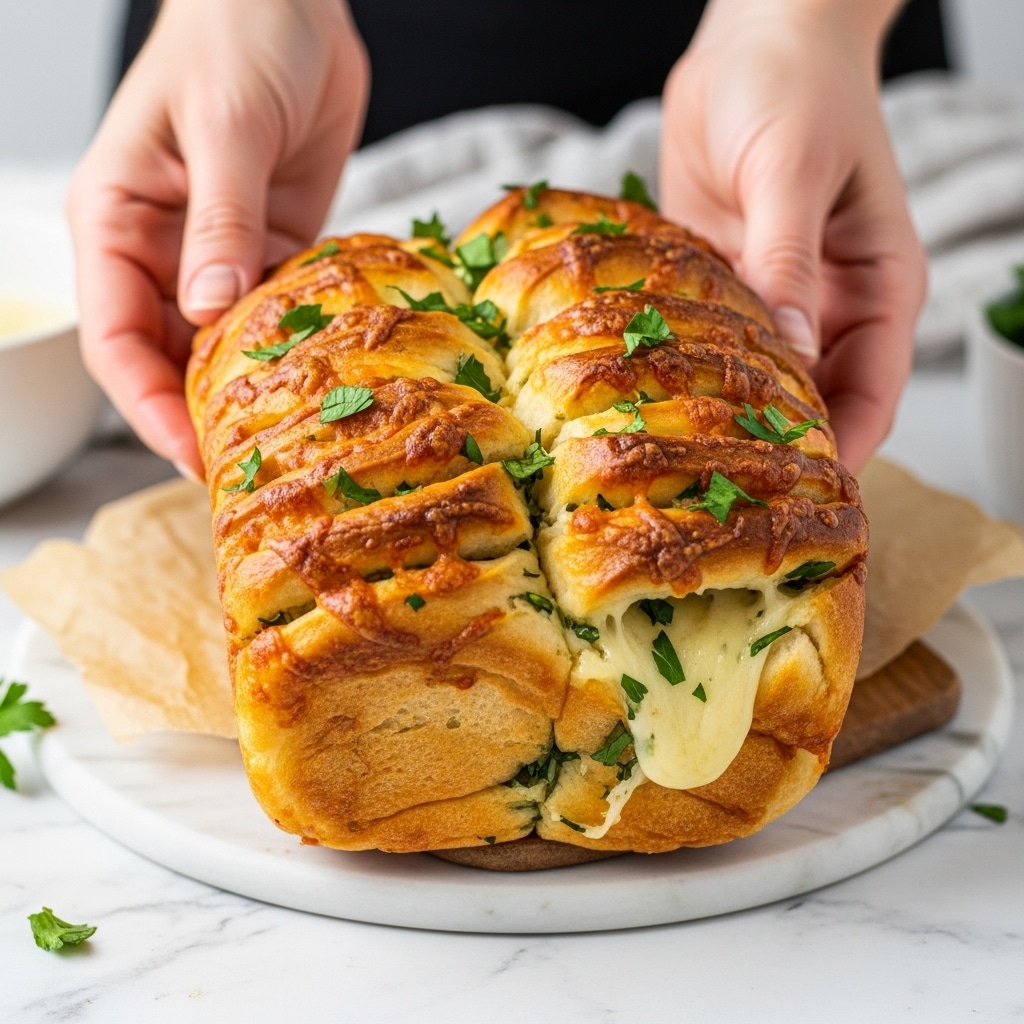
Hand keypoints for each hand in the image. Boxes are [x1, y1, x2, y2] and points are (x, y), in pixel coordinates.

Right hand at [66, 0, 368, 477]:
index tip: (191, 456)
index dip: (149, 407)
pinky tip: (323, 383)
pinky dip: (294, 351)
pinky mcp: (272, 249)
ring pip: (222, 348)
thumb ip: (221, 220)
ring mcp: (219, 254)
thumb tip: (209, 309)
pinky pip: (277, 317)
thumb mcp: (224, 125)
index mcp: (115, 222)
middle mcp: (161, 251)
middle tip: (248, 473)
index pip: (115, 340)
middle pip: (167, 359)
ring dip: (250, 394)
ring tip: (290, 444)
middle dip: (200, 417)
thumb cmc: (234, 32)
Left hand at [659, 0, 926, 471]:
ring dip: (726, 419)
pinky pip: (708, 343)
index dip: (845, 449)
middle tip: (726, 502)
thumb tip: (791, 347)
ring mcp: (770, 298)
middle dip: (778, 450)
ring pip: (756, 381)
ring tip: (679, 468)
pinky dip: (687, 373)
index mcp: (876, 287)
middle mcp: (825, 304)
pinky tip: (650, 405)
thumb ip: (787, 261)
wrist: (752, 38)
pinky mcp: (721, 284)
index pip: (874, 392)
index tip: (806, 501)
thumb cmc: (798, 87)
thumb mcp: (794, 171)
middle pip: (812, 401)